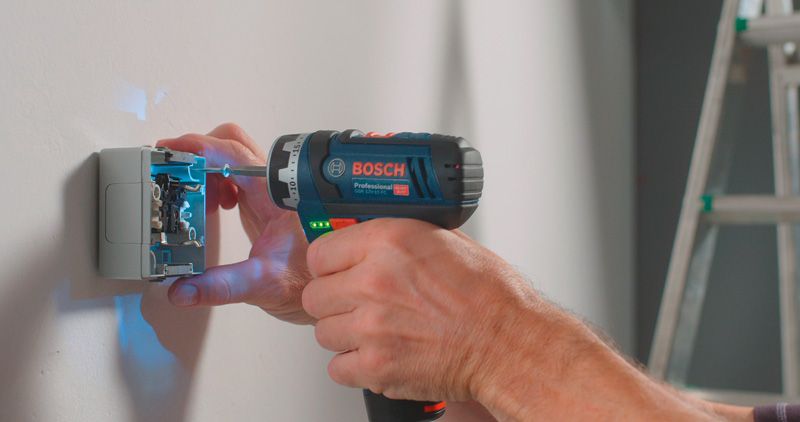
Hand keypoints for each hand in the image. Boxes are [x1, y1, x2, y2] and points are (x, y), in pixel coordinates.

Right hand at [157, 123, 313, 323]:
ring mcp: (270, 191)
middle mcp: (274, 187)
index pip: (233, 155)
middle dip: (200, 151)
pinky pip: (235, 175)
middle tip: (176, 173)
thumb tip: (184, 289)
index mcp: (276, 196)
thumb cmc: (310, 281)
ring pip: (232, 157)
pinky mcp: (264, 201)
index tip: (171, 151)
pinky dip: (217, 180)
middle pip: (232, 143)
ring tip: (196, 198)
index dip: (199, 147)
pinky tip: (215, 206)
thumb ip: (222, 286)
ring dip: (207, 168)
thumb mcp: (264, 286)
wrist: (331, 287)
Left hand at [301, 218, 538, 400]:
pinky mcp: (376, 365)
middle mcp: (374, 280)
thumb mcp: (443, 240)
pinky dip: (354, 366)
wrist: (509, 343)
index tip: (338, 272)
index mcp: (389, 241)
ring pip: (323, 333)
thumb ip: (395, 240)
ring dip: (345, 334)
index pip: (320, 253)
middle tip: (358, 305)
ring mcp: (371, 326)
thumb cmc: (488, 296)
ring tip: (377, 332)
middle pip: (315, 295)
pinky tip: (380, 354)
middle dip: (334, 302)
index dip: (329, 266)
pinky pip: (337, 368)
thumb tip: (365, 241)